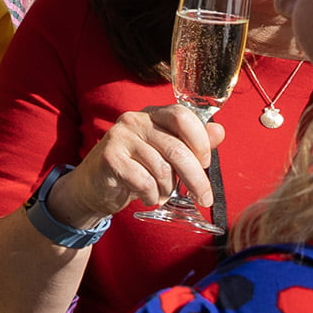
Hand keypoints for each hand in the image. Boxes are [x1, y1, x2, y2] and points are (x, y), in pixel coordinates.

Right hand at [51, 104, 223, 227]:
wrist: (93, 185)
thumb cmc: (136, 167)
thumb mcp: (165, 154)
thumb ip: (192, 143)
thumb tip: (219, 131)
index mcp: (152, 114)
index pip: (182, 116)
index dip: (200, 141)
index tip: (205, 163)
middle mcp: (135, 120)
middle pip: (177, 149)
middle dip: (196, 179)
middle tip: (204, 198)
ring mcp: (120, 137)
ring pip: (162, 169)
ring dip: (168, 190)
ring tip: (163, 195)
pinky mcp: (109, 158)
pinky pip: (144, 182)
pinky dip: (152, 196)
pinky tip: (148, 198)